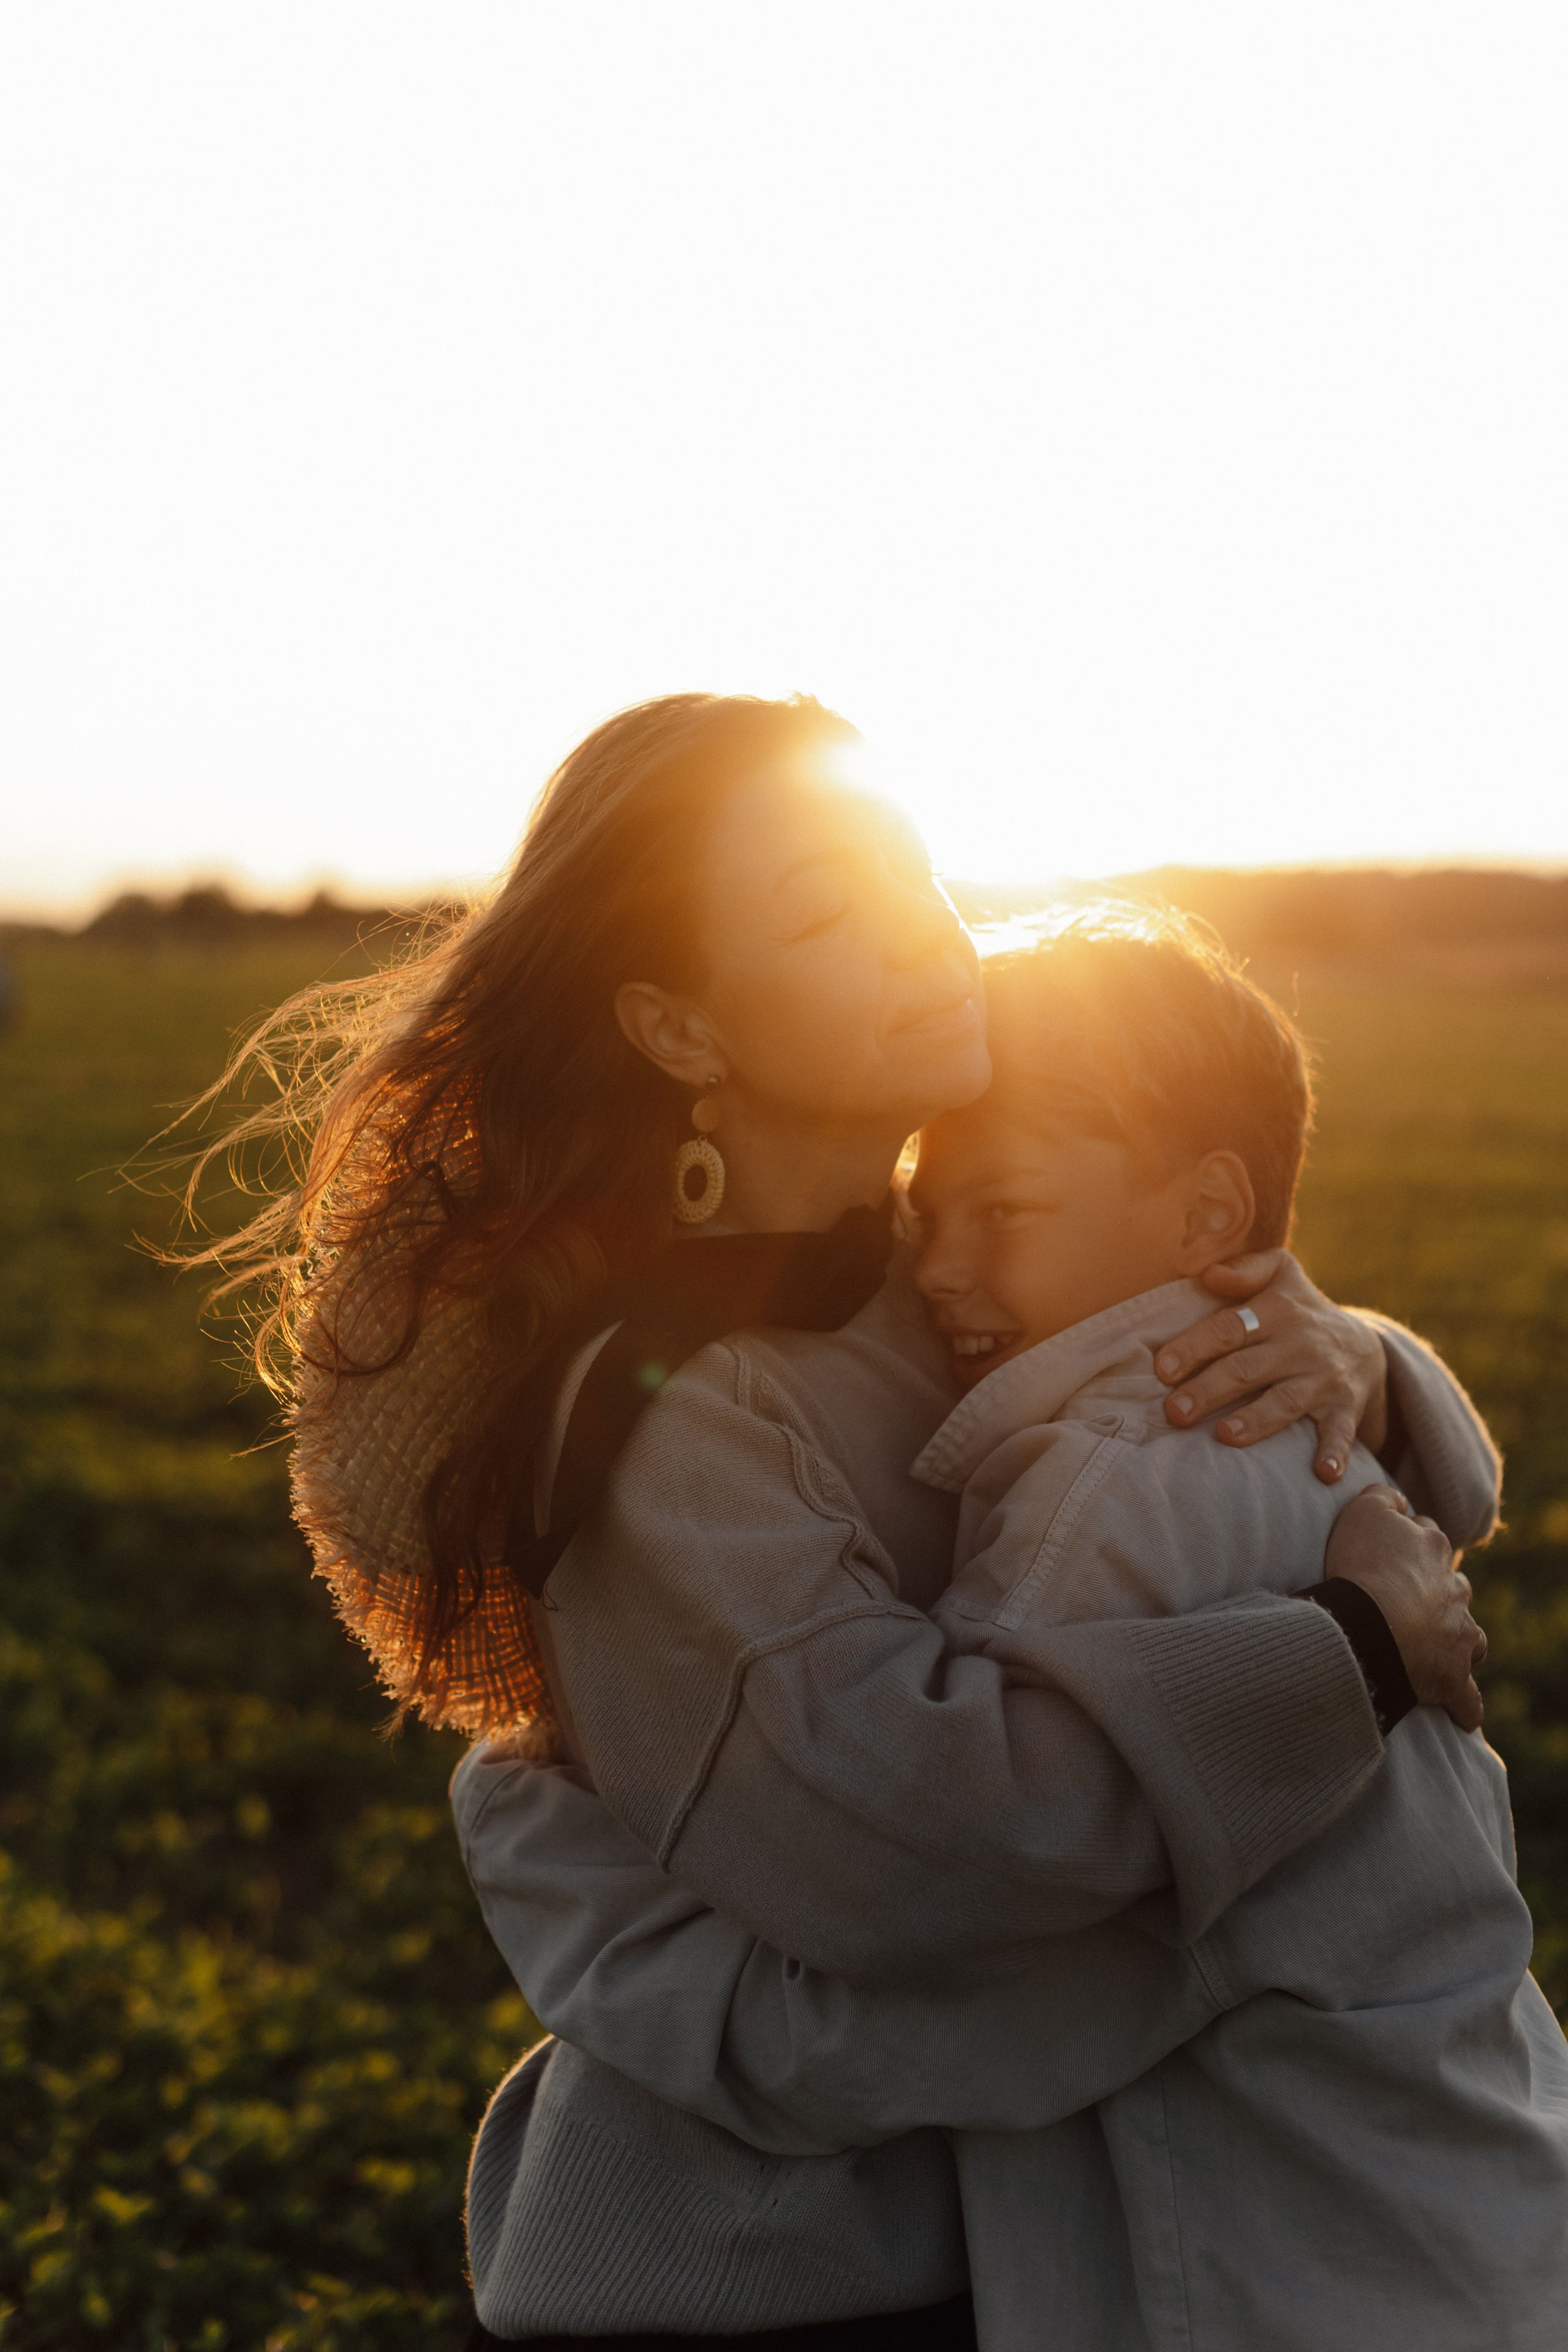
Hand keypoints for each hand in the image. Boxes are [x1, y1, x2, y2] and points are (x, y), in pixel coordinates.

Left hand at [1155, 1250, 1388, 1483]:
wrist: (1365, 1347)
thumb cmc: (1300, 1310)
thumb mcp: (1280, 1275)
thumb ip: (1245, 1269)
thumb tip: (1208, 1272)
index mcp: (1277, 1311)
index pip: (1228, 1328)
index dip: (1194, 1347)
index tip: (1163, 1369)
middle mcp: (1300, 1345)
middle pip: (1247, 1368)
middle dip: (1210, 1390)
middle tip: (1175, 1412)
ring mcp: (1323, 1379)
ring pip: (1285, 1402)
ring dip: (1256, 1420)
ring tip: (1224, 1436)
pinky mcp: (1345, 1409)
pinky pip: (1340, 1433)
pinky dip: (1334, 1453)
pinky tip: (1322, 1474)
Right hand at [1325, 1484, 1487, 1730]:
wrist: (1371, 1621)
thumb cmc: (1361, 1565)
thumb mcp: (1363, 1511)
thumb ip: (1382, 1496)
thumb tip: (1399, 1499)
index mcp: (1433, 1549)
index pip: (1427, 1539)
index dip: (1407, 1546)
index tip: (1387, 1557)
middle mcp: (1454, 1589)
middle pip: (1453, 1587)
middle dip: (1438, 1593)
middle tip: (1408, 1602)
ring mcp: (1458, 1633)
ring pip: (1469, 1636)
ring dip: (1458, 1641)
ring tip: (1438, 1650)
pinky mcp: (1453, 1676)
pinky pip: (1467, 1697)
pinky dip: (1466, 1705)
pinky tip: (1462, 1713)